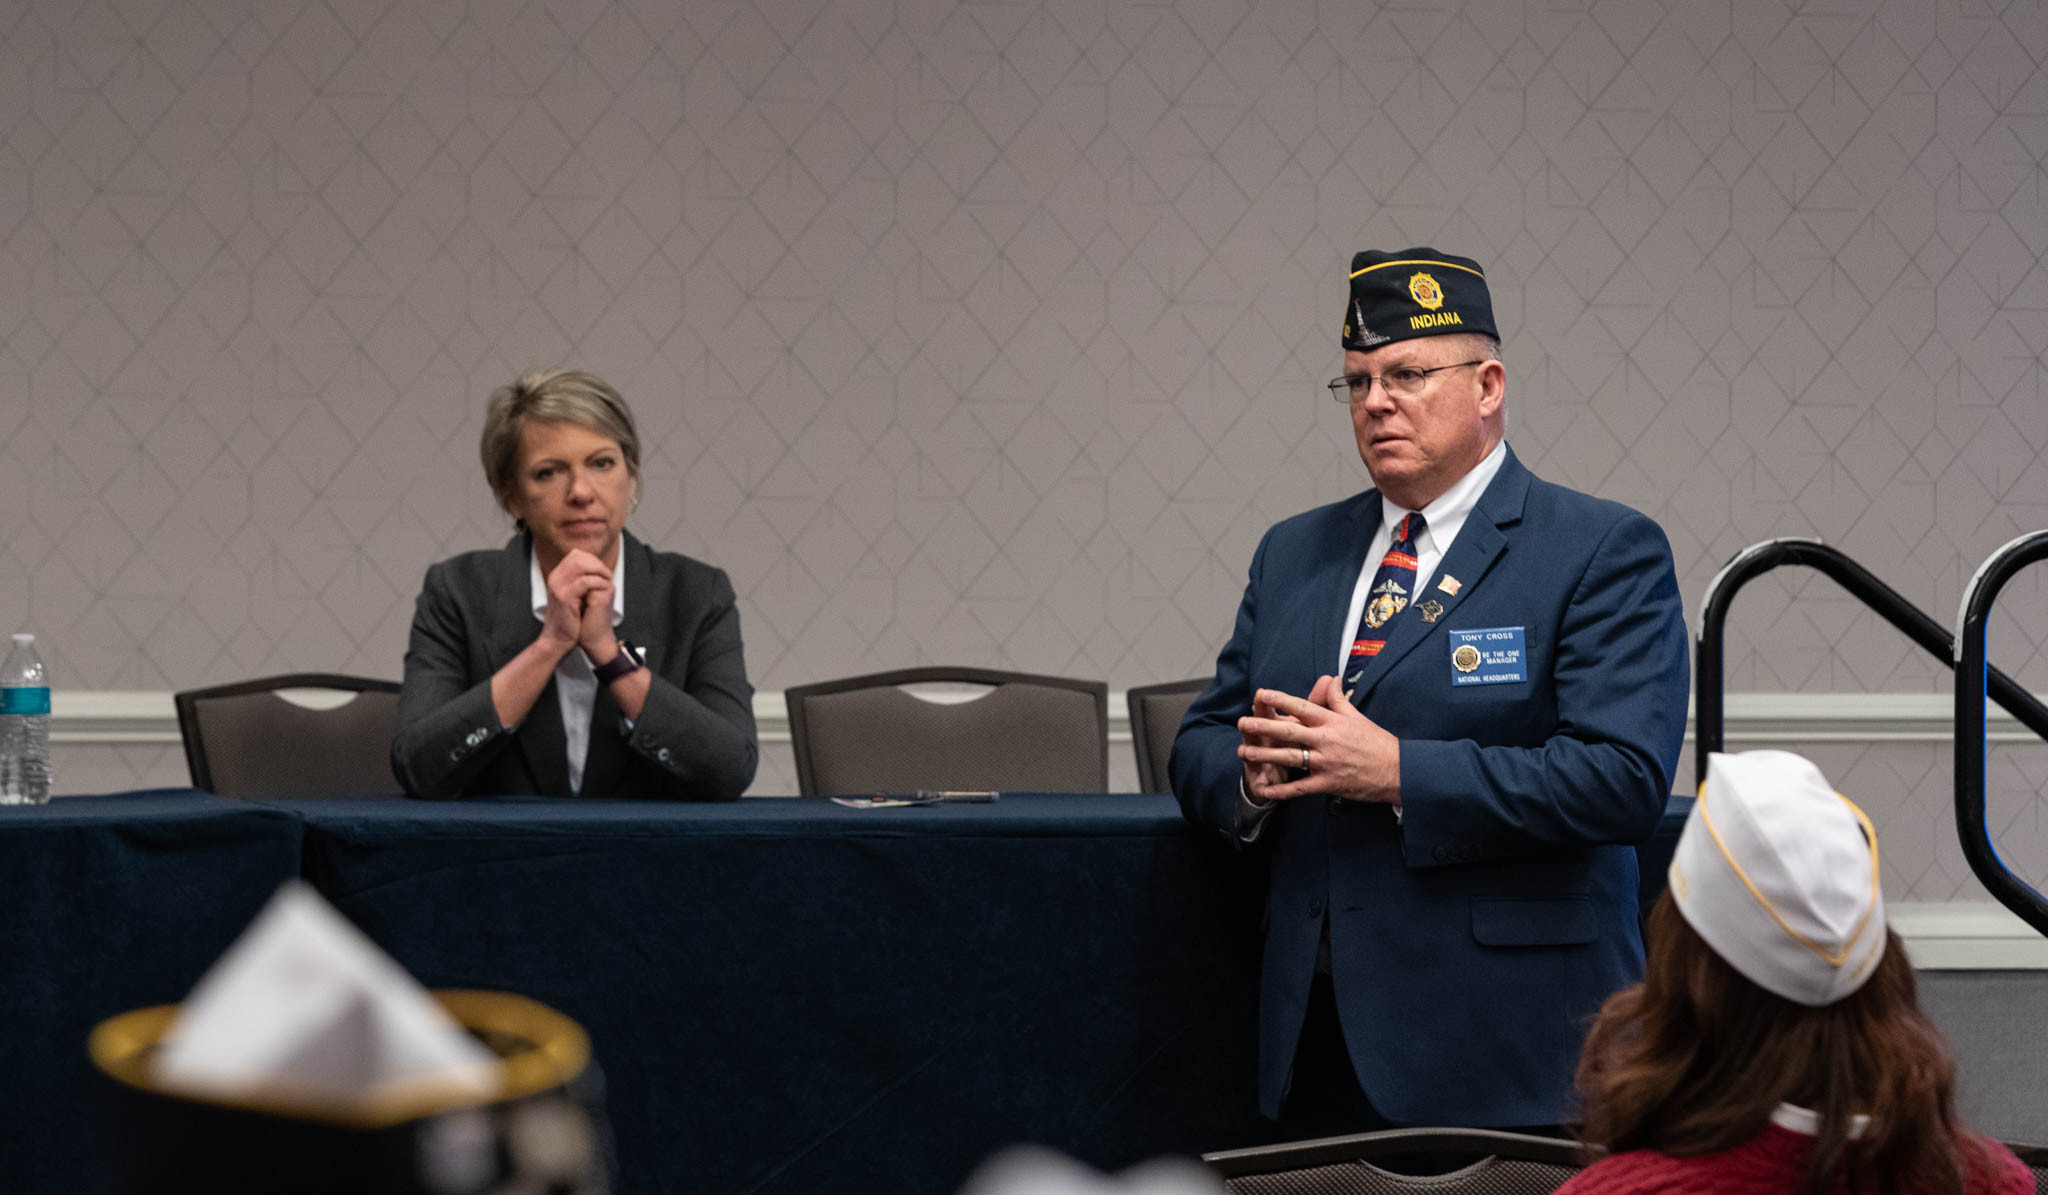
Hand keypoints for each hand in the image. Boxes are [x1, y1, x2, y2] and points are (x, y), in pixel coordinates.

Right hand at [540, 550, 613, 658]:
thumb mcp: (575, 597)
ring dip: (599, 571)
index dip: (593, 560)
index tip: (604, 572)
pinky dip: (598, 583)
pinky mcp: (564, 597)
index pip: (576, 555)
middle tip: (608, 576)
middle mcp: (555, 578)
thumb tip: (596, 569)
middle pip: (578, 557)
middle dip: (597, 564)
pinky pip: (585, 582)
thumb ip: (581, 582)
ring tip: (607, 582)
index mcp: (557, 577)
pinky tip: (604, 590)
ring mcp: (557, 587)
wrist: (558, 640)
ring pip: (580, 565)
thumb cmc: (570, 620)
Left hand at [1236, 677, 1401, 803]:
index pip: (1303, 707)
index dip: (1281, 700)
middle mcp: (1327, 740)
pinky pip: (1300, 787)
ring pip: (1290, 757)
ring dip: (1265, 755)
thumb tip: (1330, 678)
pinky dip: (1282, 790)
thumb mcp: (1357, 716)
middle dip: (1264, 727)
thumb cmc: (1377, 742)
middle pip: (1290, 731)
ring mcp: (1326, 763)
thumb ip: (1338, 699)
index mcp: (1333, 722)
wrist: (1398, 771)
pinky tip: (1265, 789)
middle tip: (1242, 723)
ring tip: (1244, 752)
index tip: (1262, 694)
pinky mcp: (1328, 783)